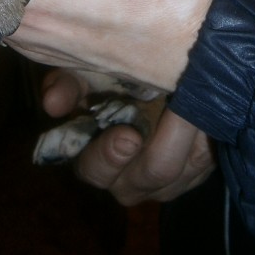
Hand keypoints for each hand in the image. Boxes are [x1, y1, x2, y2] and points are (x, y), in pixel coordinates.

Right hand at [42, 69, 215, 205]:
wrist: (160, 69)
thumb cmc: (112, 73)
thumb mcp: (86, 73)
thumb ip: (67, 85)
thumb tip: (52, 104)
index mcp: (94, 157)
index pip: (94, 172)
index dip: (108, 158)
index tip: (128, 136)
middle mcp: (128, 177)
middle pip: (136, 185)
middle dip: (152, 156)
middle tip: (172, 120)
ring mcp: (164, 179)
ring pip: (175, 176)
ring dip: (184, 136)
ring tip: (191, 101)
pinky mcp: (196, 169)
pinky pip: (200, 164)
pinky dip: (201, 134)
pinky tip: (201, 107)